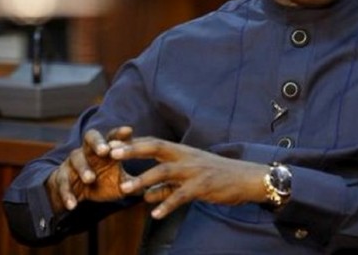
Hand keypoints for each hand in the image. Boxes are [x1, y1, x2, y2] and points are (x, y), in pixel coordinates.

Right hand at [46, 126, 133, 212]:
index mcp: (105, 150)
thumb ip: (133, 182)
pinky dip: (67, 194)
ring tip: (90, 179)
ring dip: (83, 168)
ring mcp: (73, 163)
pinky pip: (63, 183)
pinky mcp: (61, 177)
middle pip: (90, 137)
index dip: (119, 133)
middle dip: (97, 142)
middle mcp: (88, 151)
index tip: (129, 131)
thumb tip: (155, 186)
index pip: (112, 137)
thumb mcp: (118, 183)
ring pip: (76, 159)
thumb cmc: (101, 183)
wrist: (74, 194)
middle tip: (105, 150)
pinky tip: (73, 205)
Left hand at [110, 138, 268, 218]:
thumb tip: (146, 196)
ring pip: (164, 172)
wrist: (246, 178)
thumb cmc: (217, 176)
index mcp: (182, 152)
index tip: (112, 146)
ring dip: (143, 180)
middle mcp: (185, 157)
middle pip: (155, 148)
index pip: (153, 143)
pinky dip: (167, 204)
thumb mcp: (190, 177)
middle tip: (111, 155)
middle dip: (133, 150)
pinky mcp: (202, 186)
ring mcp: (194, 171)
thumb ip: (167, 186)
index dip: (132, 144)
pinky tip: (154, 214)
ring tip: (125, 189)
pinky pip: (181, 196)